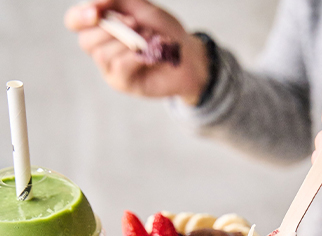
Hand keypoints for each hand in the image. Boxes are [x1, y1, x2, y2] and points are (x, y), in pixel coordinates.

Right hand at [64, 0, 208, 103]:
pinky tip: (151, 55)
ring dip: (129, 43)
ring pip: (102, 54)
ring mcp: (109, 67)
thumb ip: (116, 0)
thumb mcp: (141, 7)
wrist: (189, 55)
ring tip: (151, 40)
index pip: (74, 21)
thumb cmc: (163, 31)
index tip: (95, 12)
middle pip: (86, 40)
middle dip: (113, 30)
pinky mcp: (122, 83)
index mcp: (100, 26)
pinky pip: (119, 66)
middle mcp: (100, 47)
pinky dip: (136, 57)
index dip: (79, 17)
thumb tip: (95, 2)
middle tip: (137, 24)